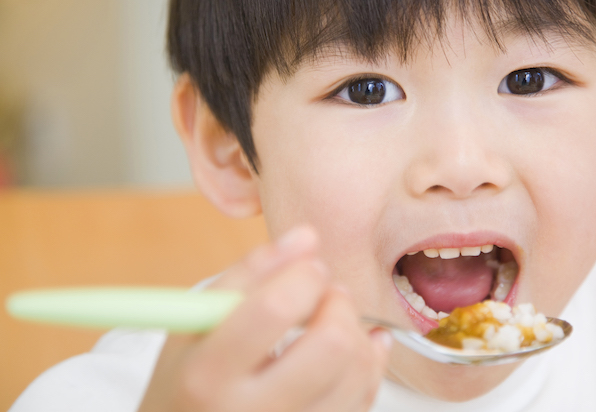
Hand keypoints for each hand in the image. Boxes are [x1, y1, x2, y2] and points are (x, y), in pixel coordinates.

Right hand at [138, 226, 391, 411]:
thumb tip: (308, 236)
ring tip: (330, 322)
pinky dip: (368, 360)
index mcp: (207, 374)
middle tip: (324, 297)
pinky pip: (365, 397)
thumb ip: (249, 272)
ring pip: (357, 371)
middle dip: (338, 304)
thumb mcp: (198, 321)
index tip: (308, 269)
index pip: (275, 308)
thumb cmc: (191, 374)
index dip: (305, 275)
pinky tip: (353, 345)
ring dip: (354, 331)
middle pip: (331, 345)